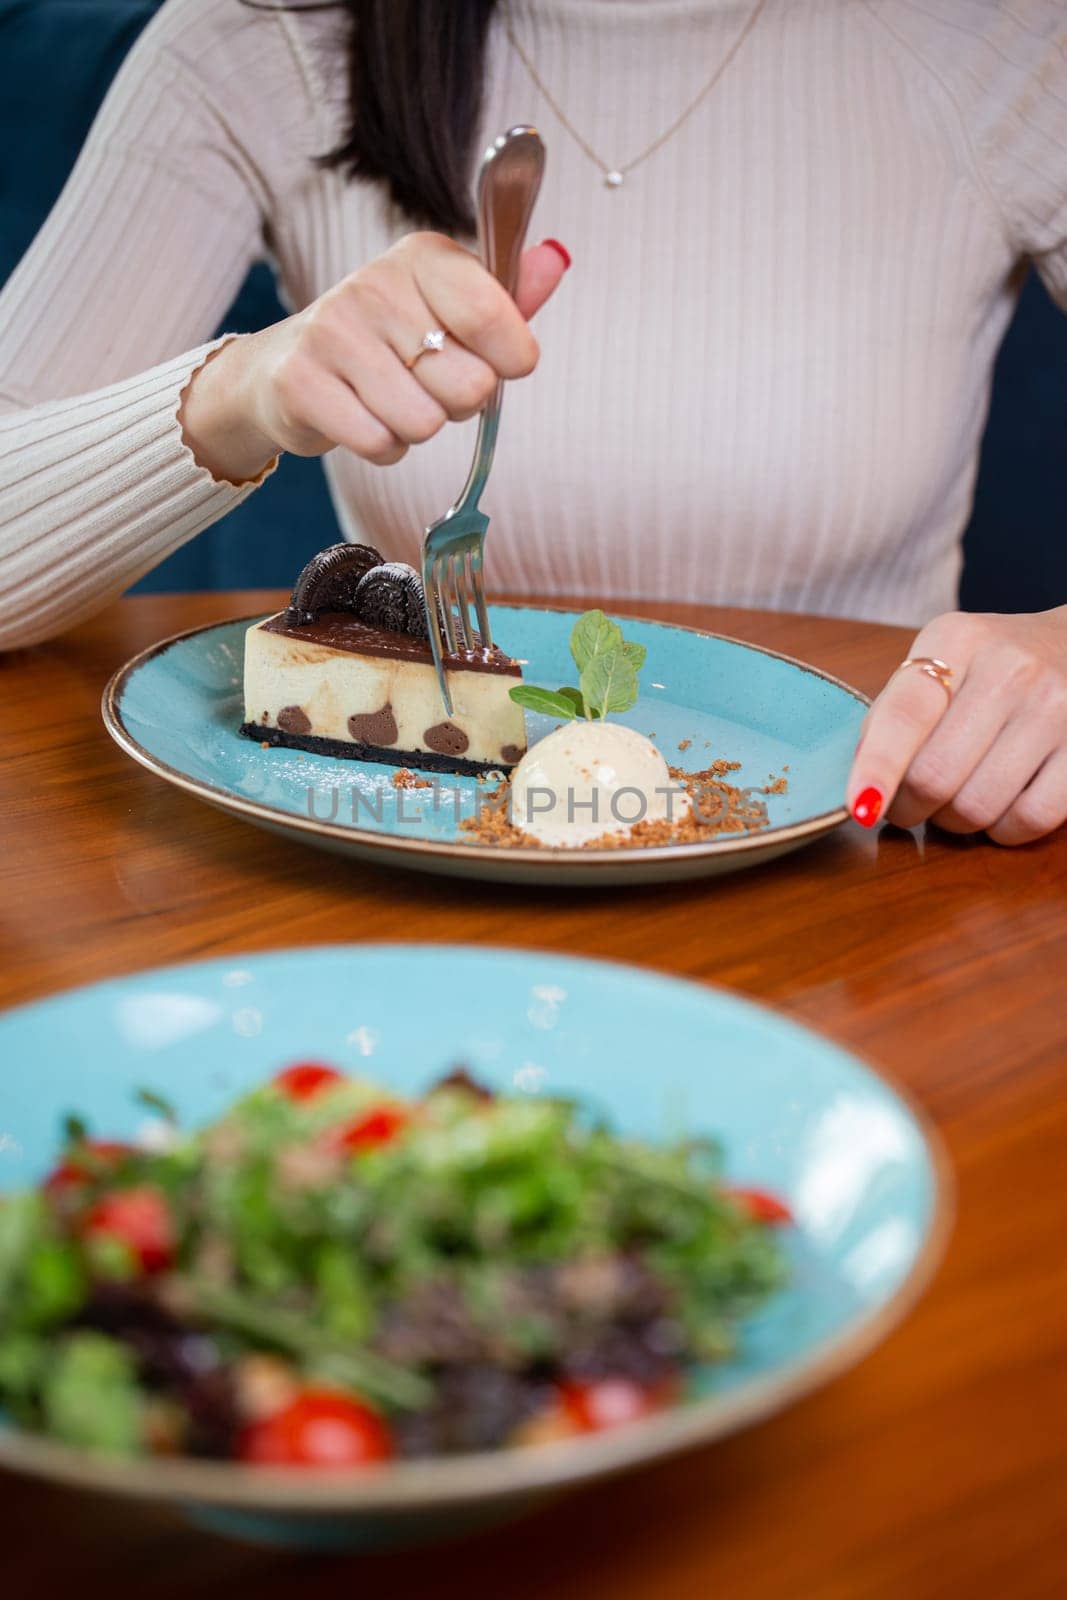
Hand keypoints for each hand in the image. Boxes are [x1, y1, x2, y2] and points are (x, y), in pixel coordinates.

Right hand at [179, 233, 569, 482]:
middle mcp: (375, 284)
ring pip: (425, 423)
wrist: (289, 367)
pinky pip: (380, 444)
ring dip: (418, 428)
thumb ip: (507, 298)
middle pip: (469, 385)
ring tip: (391, 400)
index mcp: (422, 257)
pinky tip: (363, 417)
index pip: (493, 315)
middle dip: (458, 403)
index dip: (510, 359)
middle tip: (426, 383)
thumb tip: (555, 260)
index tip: (496, 361)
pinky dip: (383, 447)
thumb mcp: (451, 309)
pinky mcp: (302, 382)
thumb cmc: (389, 342)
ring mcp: (333, 331)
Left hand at [847, 607, 1066, 845]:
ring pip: (977, 806)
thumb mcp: (941, 662)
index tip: (860, 808)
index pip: (905, 714)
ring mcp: (1056, 708)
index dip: (877, 769)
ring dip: (953, 823)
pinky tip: (998, 811)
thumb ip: (896, 713)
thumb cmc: (992, 667)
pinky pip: (1029, 819)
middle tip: (908, 804)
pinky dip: (1002, 831)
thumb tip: (858, 784)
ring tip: (955, 800)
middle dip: (908, 807)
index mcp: (957, 639)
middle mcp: (1010, 668)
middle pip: (934, 775)